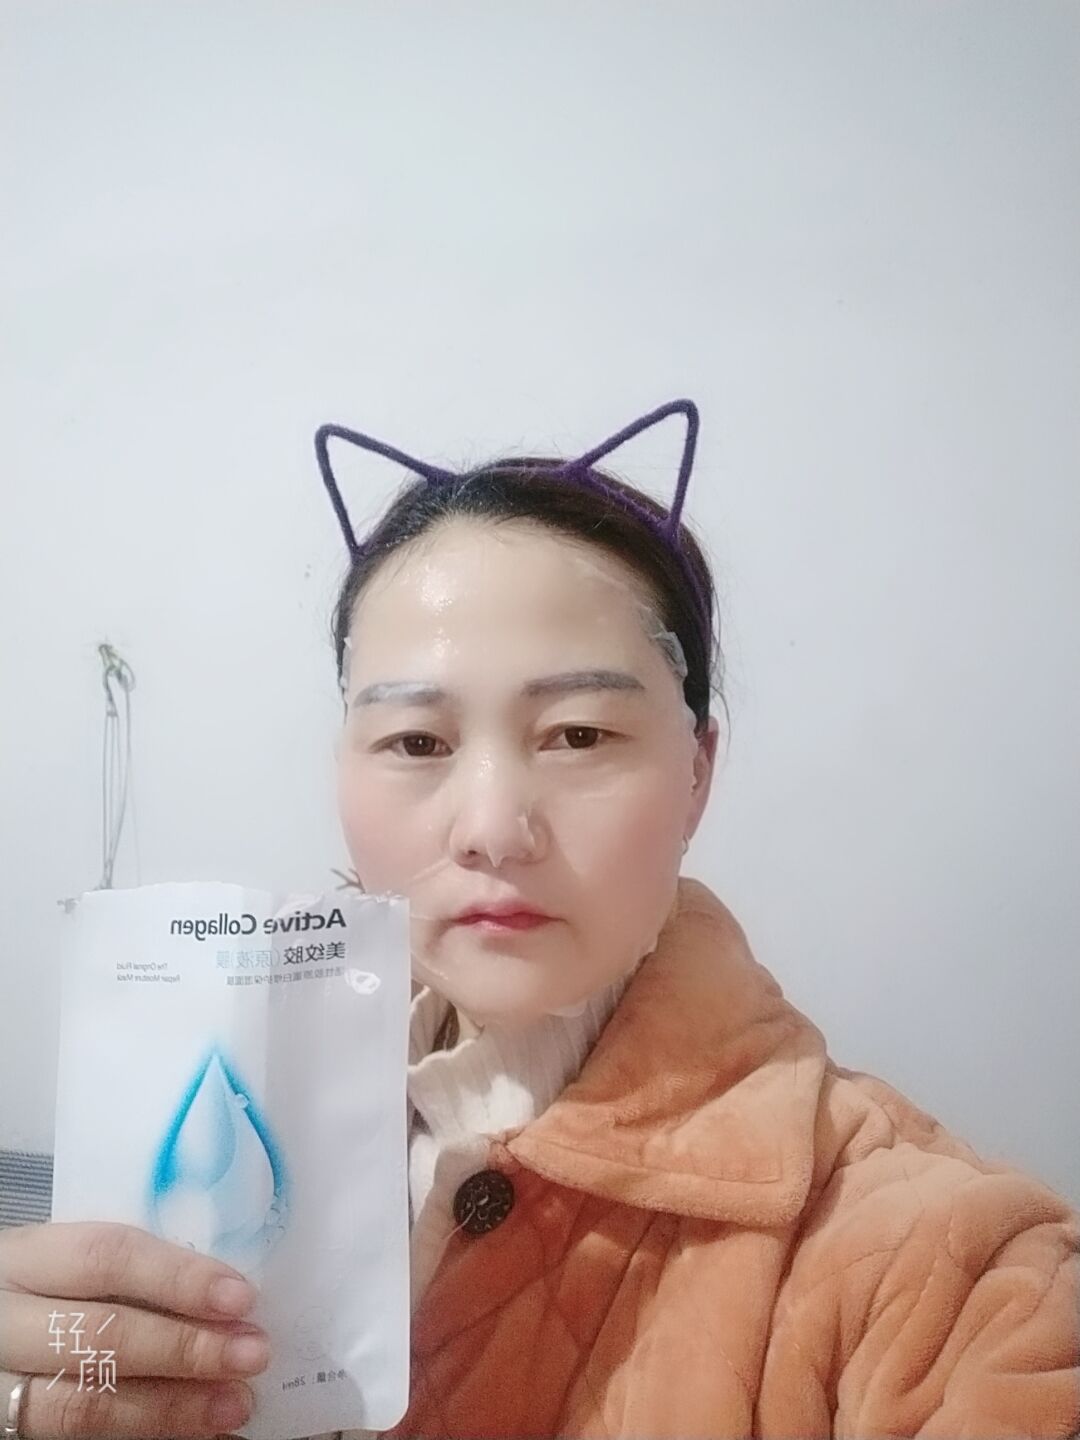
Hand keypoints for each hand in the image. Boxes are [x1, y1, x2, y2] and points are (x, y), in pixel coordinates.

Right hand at [0, 1221, 270, 1437]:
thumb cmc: (48, 1292)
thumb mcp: (68, 1267)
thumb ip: (130, 1276)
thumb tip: (229, 1297)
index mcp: (27, 1259)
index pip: (107, 1257)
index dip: (177, 1277)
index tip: (240, 1297)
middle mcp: (6, 1323)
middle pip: (99, 1335)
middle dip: (184, 1348)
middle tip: (251, 1354)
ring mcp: (0, 1388)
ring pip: (82, 1406)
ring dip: (169, 1408)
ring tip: (232, 1407)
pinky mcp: (8, 1435)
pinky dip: (144, 1438)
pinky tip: (193, 1435)